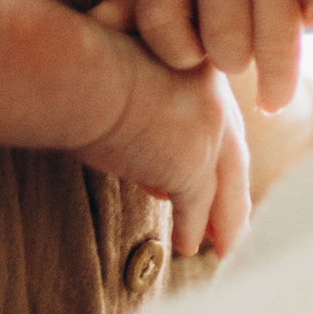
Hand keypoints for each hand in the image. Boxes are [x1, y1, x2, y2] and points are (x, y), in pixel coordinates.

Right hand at [75, 14, 251, 259]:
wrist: (77, 72)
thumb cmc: (82, 66)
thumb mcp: (127, 81)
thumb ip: (149, 112)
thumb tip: (156, 164)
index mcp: (202, 66)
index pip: (219, 118)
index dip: (220, 152)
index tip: (217, 175)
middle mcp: (217, 96)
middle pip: (233, 156)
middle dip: (234, 193)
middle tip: (235, 224)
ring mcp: (209, 131)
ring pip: (224, 187)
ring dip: (224, 222)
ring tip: (224, 246)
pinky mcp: (191, 165)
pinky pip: (194, 207)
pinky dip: (190, 230)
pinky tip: (186, 247)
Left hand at [133, 0, 312, 112]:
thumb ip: (132, 16)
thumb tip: (93, 22)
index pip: (162, 26)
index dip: (177, 55)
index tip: (192, 58)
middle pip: (226, 38)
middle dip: (234, 62)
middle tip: (238, 66)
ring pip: (276, 30)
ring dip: (278, 73)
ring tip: (272, 100)